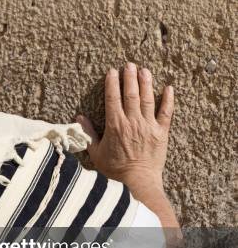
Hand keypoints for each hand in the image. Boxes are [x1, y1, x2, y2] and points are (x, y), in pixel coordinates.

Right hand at [76, 63, 173, 191]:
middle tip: (129, 65)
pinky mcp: (161, 133)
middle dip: (129, 78)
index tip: (111, 72)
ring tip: (144, 70)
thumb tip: (79, 118)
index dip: (112, 83)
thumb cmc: (114, 170)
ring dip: (146, 83)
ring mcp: (148, 126)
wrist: (137, 182)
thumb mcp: (95, 152)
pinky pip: (166, 113)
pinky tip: (169, 88)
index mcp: (115, 125)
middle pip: (131, 94)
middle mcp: (132, 122)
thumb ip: (88, 134)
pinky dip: (168, 100)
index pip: (112, 98)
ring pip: (147, 99)